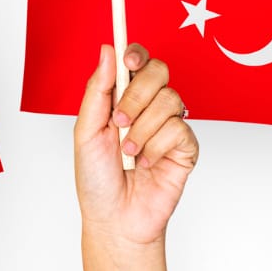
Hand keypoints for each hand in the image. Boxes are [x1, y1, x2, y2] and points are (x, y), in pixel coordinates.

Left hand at [74, 43, 197, 247]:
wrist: (115, 220)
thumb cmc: (97, 180)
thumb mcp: (86, 132)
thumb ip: (97, 90)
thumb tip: (107, 50)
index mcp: (123, 98)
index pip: (136, 62)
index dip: (136, 53)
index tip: (128, 60)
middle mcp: (148, 107)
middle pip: (158, 72)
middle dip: (136, 95)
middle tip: (119, 120)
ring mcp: (169, 125)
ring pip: (169, 100)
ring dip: (142, 129)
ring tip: (129, 153)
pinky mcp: (186, 146)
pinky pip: (178, 128)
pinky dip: (156, 147)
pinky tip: (146, 164)